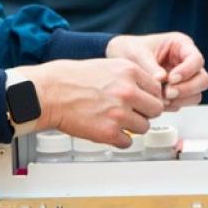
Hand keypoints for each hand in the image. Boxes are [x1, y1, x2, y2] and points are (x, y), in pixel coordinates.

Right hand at [10, 59, 164, 147]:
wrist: (50, 92)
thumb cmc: (72, 78)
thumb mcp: (108, 65)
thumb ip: (130, 77)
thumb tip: (146, 90)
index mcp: (129, 72)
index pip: (157, 89)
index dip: (150, 96)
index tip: (143, 101)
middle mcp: (128, 92)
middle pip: (156, 110)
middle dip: (145, 113)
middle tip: (133, 113)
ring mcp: (119, 113)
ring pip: (144, 127)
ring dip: (132, 127)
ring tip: (116, 120)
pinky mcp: (108, 132)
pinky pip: (127, 142)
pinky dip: (119, 139)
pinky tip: (108, 130)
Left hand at [107, 33, 207, 111]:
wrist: (120, 59)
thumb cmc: (130, 49)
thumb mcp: (137, 53)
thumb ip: (150, 66)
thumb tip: (161, 80)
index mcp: (181, 46)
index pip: (196, 59)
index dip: (187, 71)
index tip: (171, 79)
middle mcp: (186, 62)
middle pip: (202, 79)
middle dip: (186, 89)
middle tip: (167, 93)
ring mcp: (184, 79)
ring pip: (196, 94)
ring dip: (181, 99)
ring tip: (161, 99)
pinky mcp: (177, 92)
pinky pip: (184, 103)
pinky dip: (173, 105)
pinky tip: (159, 103)